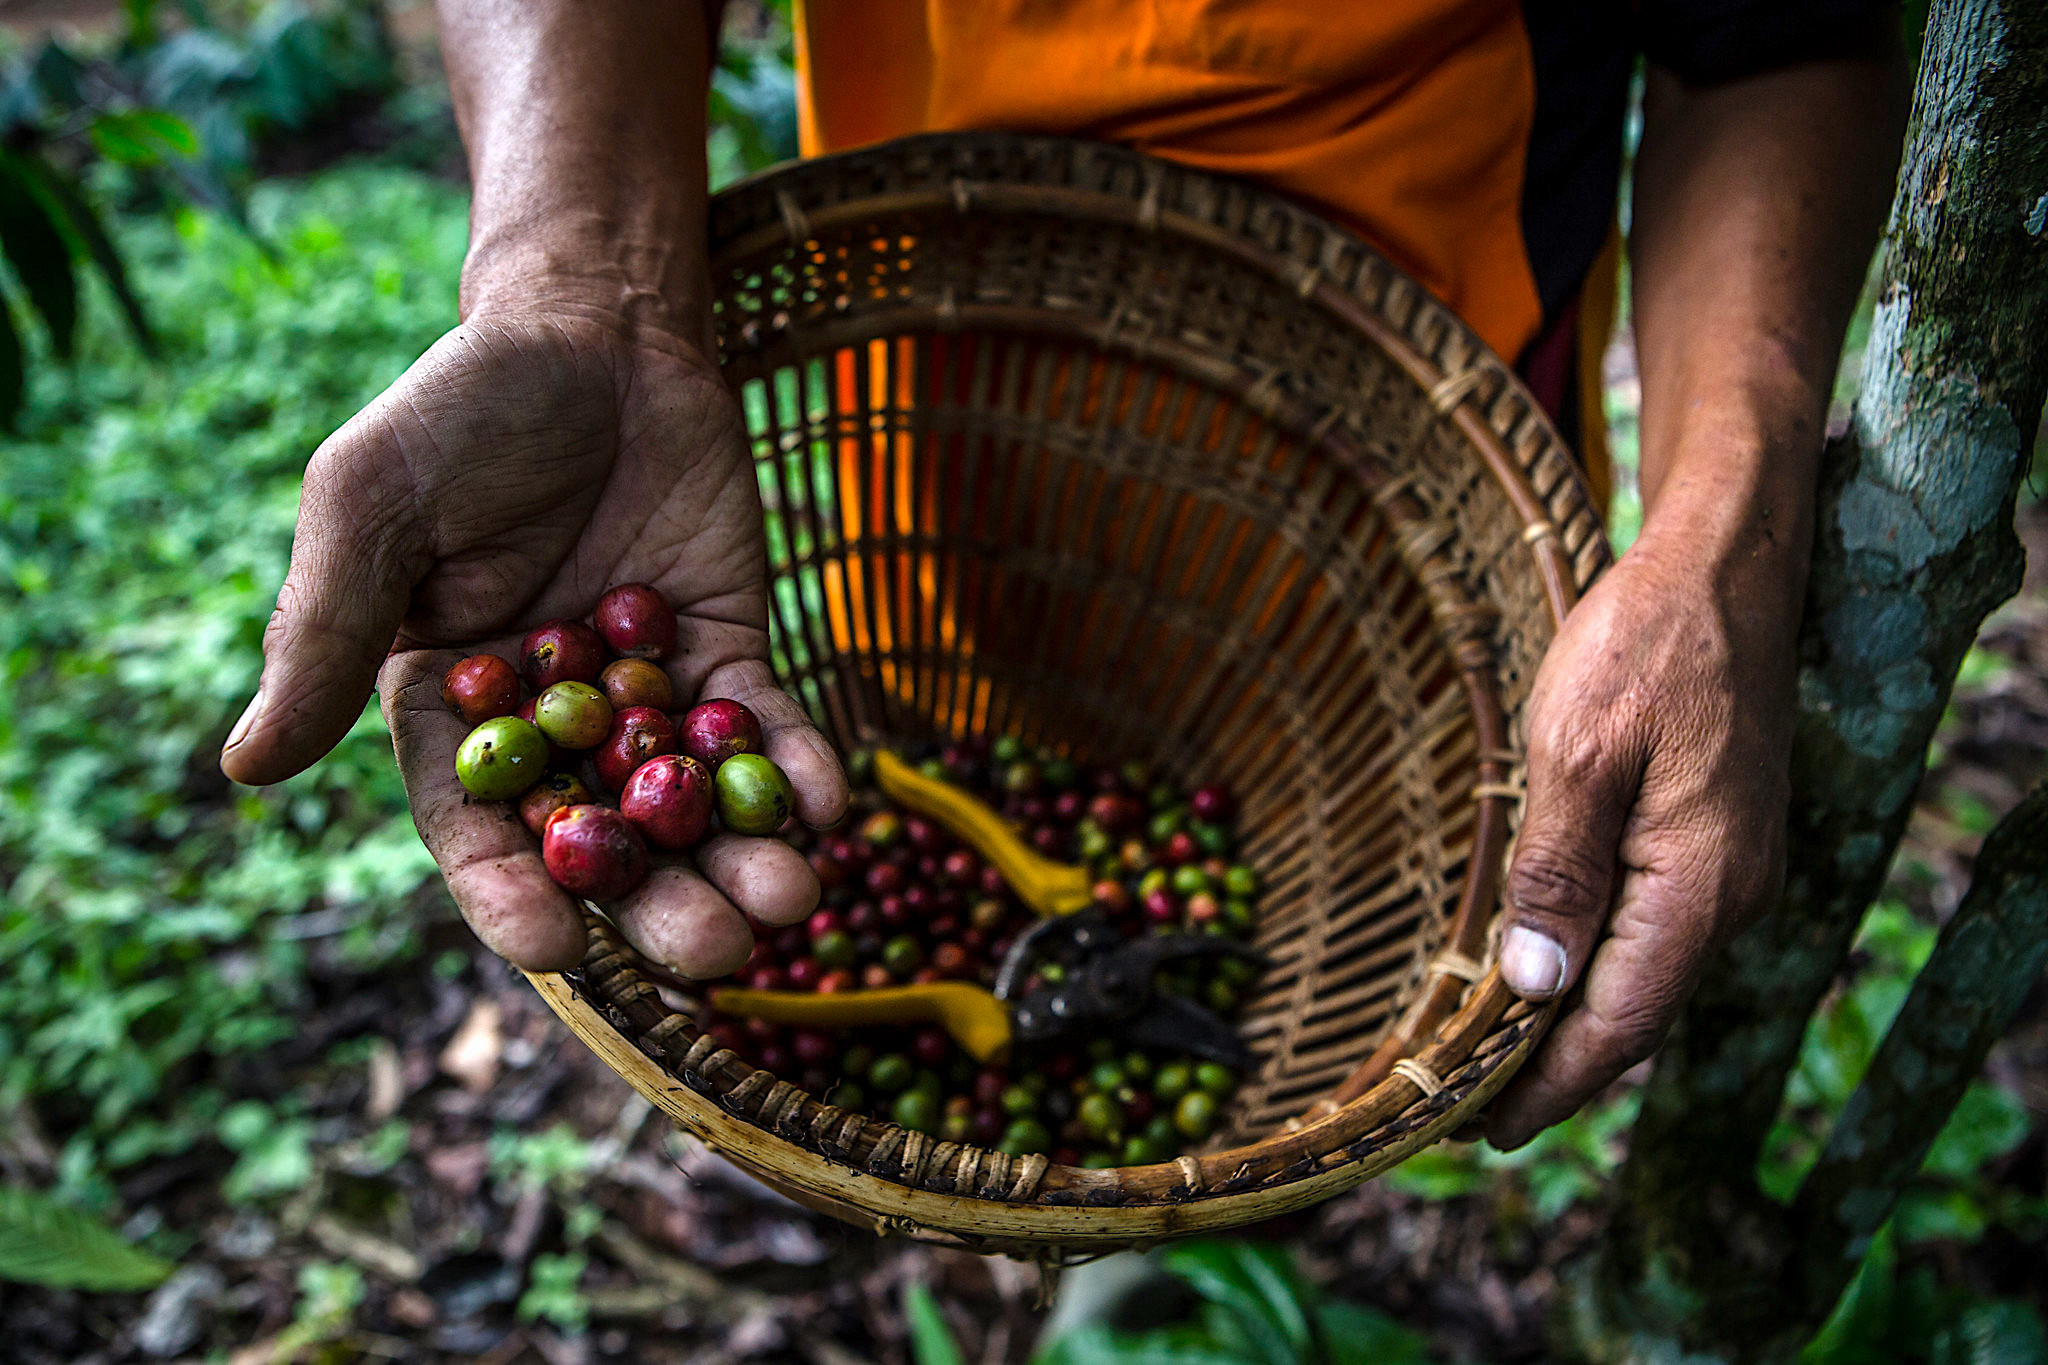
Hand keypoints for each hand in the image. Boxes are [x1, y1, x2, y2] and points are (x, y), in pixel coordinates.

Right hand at [220, 305, 847, 974]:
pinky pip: (761, 729)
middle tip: (717, 957)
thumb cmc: (462, 407)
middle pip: (604, 844)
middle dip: (662, 908)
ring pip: (690, 808)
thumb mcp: (372, 503)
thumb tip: (245, 768)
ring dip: (743, 862)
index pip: (477, 831)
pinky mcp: (723, 655)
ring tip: (790, 903)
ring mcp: (642, 699)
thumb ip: (326, 631)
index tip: (563, 948)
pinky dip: (793, 770)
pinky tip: (826, 806)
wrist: (594, 330)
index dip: (514, 896)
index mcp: (444, 712)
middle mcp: (547, 727)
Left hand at [1483, 528, 1797, 1147]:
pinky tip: (1554, 969)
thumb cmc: (1646, 643)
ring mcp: (1732, 867)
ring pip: (1647, 973)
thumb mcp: (1579, 751)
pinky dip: (1602, 964)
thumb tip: (1537, 986)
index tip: (1486, 1128)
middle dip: (1557, 1064)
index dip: (1552, 1083)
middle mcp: (1730, 893)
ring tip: (1498, 1054)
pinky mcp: (1718, 838)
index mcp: (1699, 884)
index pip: (1620, 1021)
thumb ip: (1559, 874)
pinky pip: (1656, 928)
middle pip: (1637, 1010)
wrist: (1723, 565)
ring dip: (1577, 1017)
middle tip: (1474, 1106)